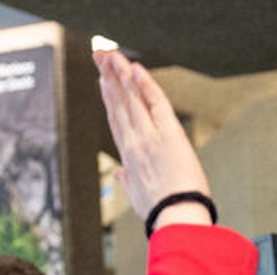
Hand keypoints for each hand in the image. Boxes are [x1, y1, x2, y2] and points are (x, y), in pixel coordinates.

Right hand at [92, 49, 210, 226]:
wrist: (176, 218)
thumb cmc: (161, 212)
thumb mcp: (138, 196)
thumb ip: (127, 181)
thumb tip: (119, 174)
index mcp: (129, 157)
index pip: (117, 121)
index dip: (109, 98)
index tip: (103, 81)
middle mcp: (135, 142)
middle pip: (119, 104)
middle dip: (109, 78)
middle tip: (100, 56)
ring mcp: (149, 136)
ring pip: (131, 99)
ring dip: (121, 74)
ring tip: (111, 55)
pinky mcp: (168, 133)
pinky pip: (154, 101)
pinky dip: (144, 84)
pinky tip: (135, 68)